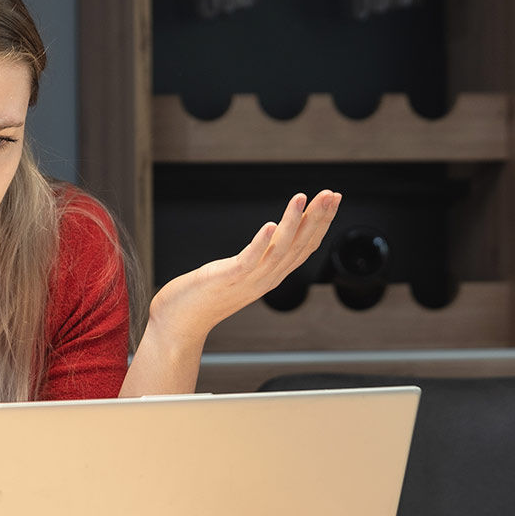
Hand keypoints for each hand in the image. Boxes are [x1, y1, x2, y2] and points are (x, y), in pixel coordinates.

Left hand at [149, 190, 340, 344]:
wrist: (182, 321)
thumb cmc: (206, 294)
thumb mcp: (241, 272)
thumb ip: (259, 257)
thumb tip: (272, 235)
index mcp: (272, 274)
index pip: (305, 246)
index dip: (321, 223)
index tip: (332, 199)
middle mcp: (267, 278)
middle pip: (300, 246)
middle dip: (317, 218)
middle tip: (330, 194)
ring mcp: (250, 279)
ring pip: (280, 250)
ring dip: (293, 223)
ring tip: (302, 198)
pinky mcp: (230, 278)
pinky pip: (250, 260)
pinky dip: (262, 243)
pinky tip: (270, 225)